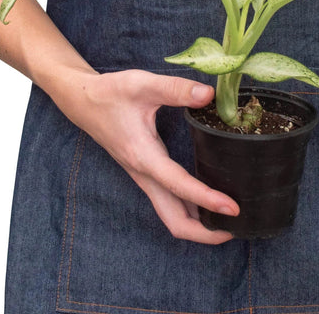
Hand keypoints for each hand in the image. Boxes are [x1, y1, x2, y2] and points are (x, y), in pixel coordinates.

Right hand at [53, 68, 239, 244]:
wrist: (83, 100)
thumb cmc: (111, 93)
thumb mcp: (142, 85)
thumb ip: (176, 89)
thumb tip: (208, 94)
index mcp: (144, 156)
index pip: (179, 186)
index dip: (207, 199)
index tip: (233, 207)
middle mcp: (144, 174)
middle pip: (174, 220)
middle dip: (204, 232)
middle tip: (236, 226)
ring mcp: (144, 177)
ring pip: (171, 214)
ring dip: (199, 224)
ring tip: (228, 220)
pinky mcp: (145, 172)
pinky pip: (169, 201)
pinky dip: (190, 209)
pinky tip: (208, 200)